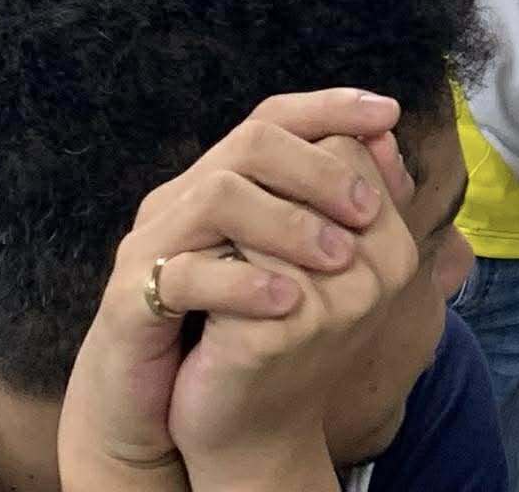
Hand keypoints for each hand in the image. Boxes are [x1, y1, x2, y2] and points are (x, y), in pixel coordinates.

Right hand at [57, 91, 409, 489]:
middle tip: (369, 211)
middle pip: (251, 143)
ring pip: (217, 196)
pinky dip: (241, 283)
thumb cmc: (233, 327)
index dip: (331, 106)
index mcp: (222, 181)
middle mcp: (183, 199)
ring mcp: (151, 245)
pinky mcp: (128, 301)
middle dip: (319, 169)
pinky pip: (181, 275)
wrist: (151, 411)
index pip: (276, 117)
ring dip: (288, 223)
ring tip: (341, 259)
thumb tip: (389, 149)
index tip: (390, 114)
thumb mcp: (293, 265)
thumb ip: (338, 209)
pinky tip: (288, 300)